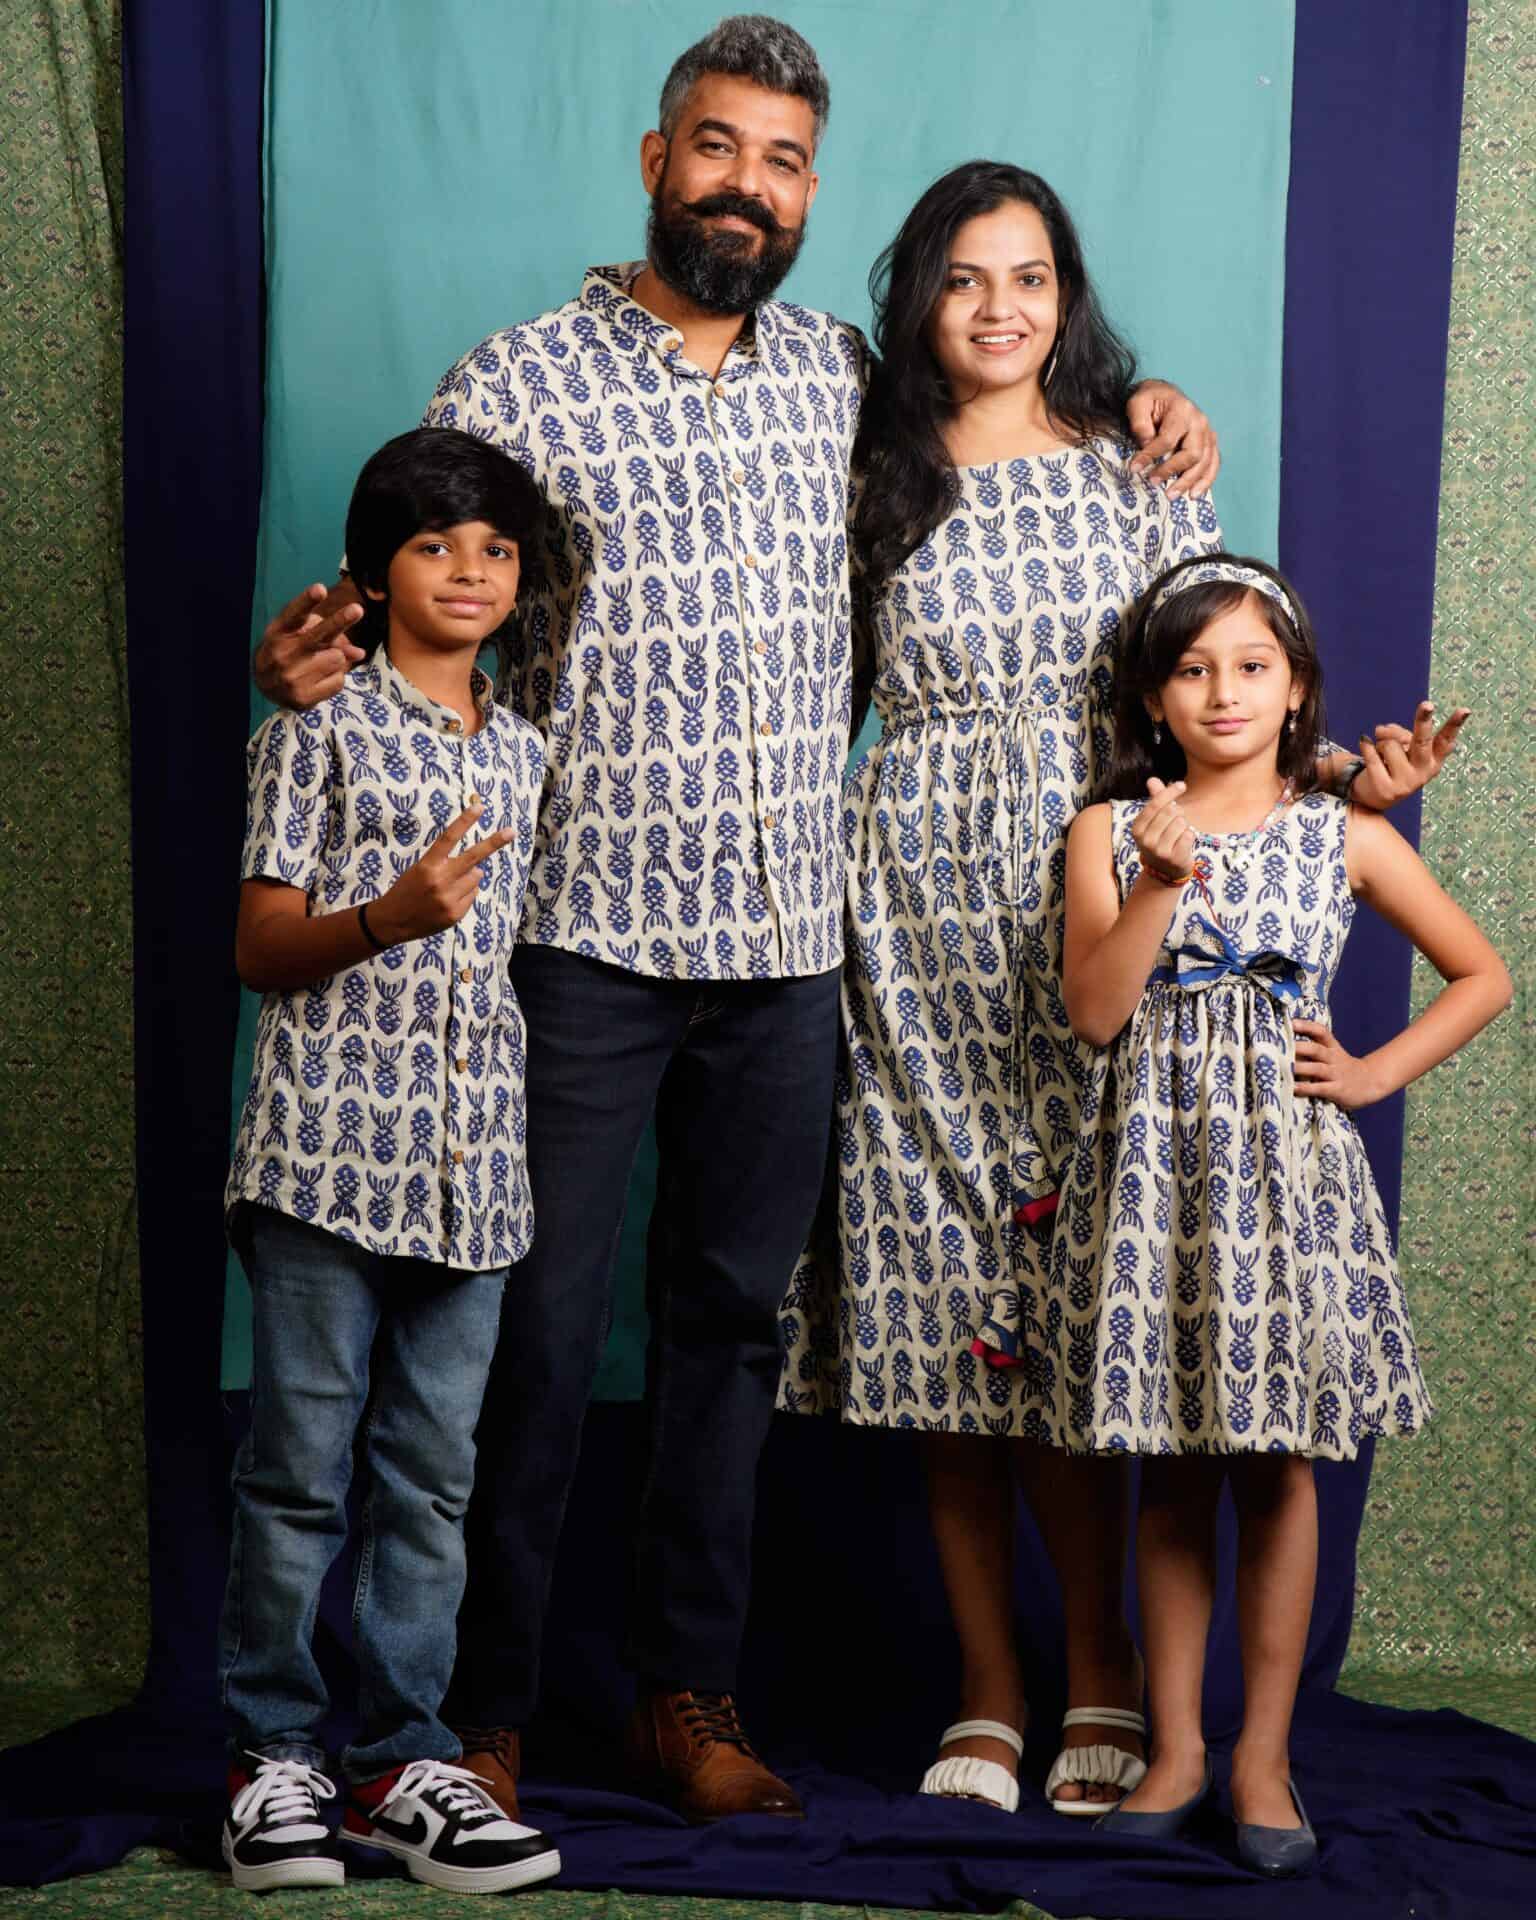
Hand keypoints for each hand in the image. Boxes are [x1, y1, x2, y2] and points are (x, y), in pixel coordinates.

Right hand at [254, 581, 366, 709]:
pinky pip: (339, 680)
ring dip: (337, 658)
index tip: (320, 589)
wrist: (265, 685)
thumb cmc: (288, 651)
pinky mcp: (302, 698)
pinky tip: (320, 679)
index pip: (294, 614)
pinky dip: (336, 677)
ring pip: (337, 658)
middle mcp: (282, 653)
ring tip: (320, 662)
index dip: (307, 601)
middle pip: (318, 636)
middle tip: (358, 609)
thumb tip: (358, 652)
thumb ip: (326, 633)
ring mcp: (291, 677)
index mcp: (279, 631)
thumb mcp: (297, 635)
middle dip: (339, 621)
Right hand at [370, 801, 513, 944]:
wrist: (392, 921)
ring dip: (469, 877)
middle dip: (494, 843)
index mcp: (427, 865)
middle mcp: (440, 880)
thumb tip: (478, 867)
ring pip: (475, 877)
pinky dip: (465, 895)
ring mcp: (449, 898)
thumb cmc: (407, 890)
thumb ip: (446, 865)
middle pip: (473, 857)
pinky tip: (447, 900)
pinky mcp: (456, 914)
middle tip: (511, 832)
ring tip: (448, 886)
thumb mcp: (420, 870)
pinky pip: (472, 895)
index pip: (448, 838)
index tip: (479, 807)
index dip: (464, 821)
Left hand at [1127, 380, 1219, 495]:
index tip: (1134, 468)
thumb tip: (1146, 443)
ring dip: (1189, 481)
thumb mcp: (1138, 402)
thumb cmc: (1150, 400)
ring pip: (1204, 462)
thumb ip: (1140, 421)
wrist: (1165, 395)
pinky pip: (1213, 463)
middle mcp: (1199, 422)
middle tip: (1153, 483)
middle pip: (1192, 453)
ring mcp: (1207, 433)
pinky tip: (1195, 494)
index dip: (1150, 455)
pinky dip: (1206, 480)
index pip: (1167, 438)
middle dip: (1172, 470)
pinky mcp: (1210, 442)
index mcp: (1182, 410)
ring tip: (1171, 496)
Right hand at [1132, 777, 1195, 885]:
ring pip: (1181, 823)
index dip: (1170, 792)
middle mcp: (1146, 840)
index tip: (1182, 785)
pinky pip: (1189, 835)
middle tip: (1177, 823)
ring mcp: (1159, 850)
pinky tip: (1184, 844)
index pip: (1155, 804)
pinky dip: (1190, 836)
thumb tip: (1152, 779)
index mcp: (1137, 828)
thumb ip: (1155, 799)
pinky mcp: (1174, 858)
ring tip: (1178, 835)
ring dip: (1185, 826)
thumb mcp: (1155, 821)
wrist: (1165, 871)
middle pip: (1171, 811)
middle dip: (1178, 813)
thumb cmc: (1161, 839)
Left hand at [1292, 1018, 1382, 1108]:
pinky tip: (1293, 1088)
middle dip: (1298, 1047)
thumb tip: (1285, 1045)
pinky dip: (1306, 1088)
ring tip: (1283, 1068)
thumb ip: (1314, 1048)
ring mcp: (1335, 1074)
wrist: (1371, 1082)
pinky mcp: (1337, 1090)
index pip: (1321, 1032)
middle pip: (1316, 1049)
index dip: (1306, 1026)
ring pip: (1316, 1068)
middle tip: (1279, 1048)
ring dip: (1299, 1068)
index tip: (1290, 1022)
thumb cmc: (1342, 1067)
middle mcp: (1334, 1058)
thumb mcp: (1333, 1053)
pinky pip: (1320, 1088)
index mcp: (1332, 1047)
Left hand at [1349, 701, 1470, 810]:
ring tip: (1381, 754)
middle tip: (1427, 704)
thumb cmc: (1392, 764)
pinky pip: (1372, 754)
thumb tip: (1382, 731)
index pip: (1445, 739)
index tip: (1465, 710)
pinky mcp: (1386, 789)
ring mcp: (1406, 783)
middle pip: (1422, 741)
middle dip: (1423, 722)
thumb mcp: (1402, 747)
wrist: (1373, 797)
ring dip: (1381, 742)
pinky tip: (1365, 745)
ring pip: (1390, 744)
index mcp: (1434, 760)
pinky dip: (1366, 745)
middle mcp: (1424, 772)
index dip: (1455, 725)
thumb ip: (1399, 735)